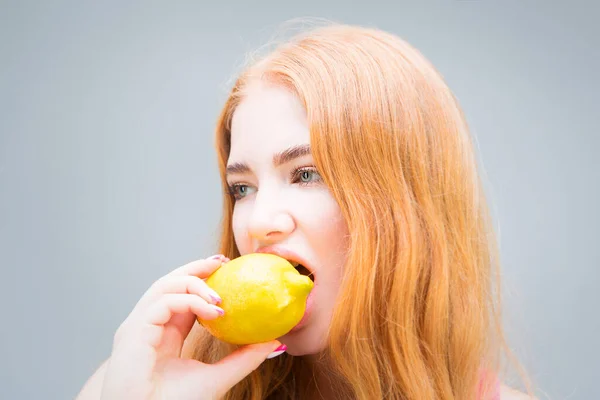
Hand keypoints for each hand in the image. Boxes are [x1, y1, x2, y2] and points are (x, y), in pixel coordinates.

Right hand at [100, 255, 282, 399]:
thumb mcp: (218, 377)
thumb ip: (242, 358)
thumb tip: (274, 341)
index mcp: (162, 333)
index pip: (180, 296)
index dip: (202, 280)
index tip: (227, 269)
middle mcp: (148, 325)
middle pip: (169, 282)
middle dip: (196, 268)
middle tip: (223, 262)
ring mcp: (138, 326)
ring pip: (164, 285)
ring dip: (195, 281)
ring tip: (221, 291)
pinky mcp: (133, 331)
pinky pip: (164, 302)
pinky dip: (190, 300)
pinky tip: (214, 309)